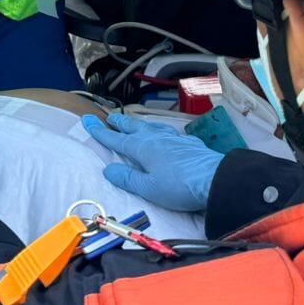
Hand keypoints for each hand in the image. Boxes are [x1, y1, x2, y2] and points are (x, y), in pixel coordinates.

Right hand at [83, 113, 223, 212]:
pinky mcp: (187, 143)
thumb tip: (108, 168)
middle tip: (109, 117)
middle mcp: (156, 138)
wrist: (215, 179)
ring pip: (150, 127)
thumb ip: (127, 178)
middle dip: (119, 123)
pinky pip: (166, 132)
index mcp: (142, 148)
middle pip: (133, 128)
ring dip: (138, 125)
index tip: (88, 121)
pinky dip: (157, 131)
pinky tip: (163, 135)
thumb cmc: (179, 186)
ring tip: (133, 124)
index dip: (101, 132)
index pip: (116, 139)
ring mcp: (173, 138)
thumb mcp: (148, 188)